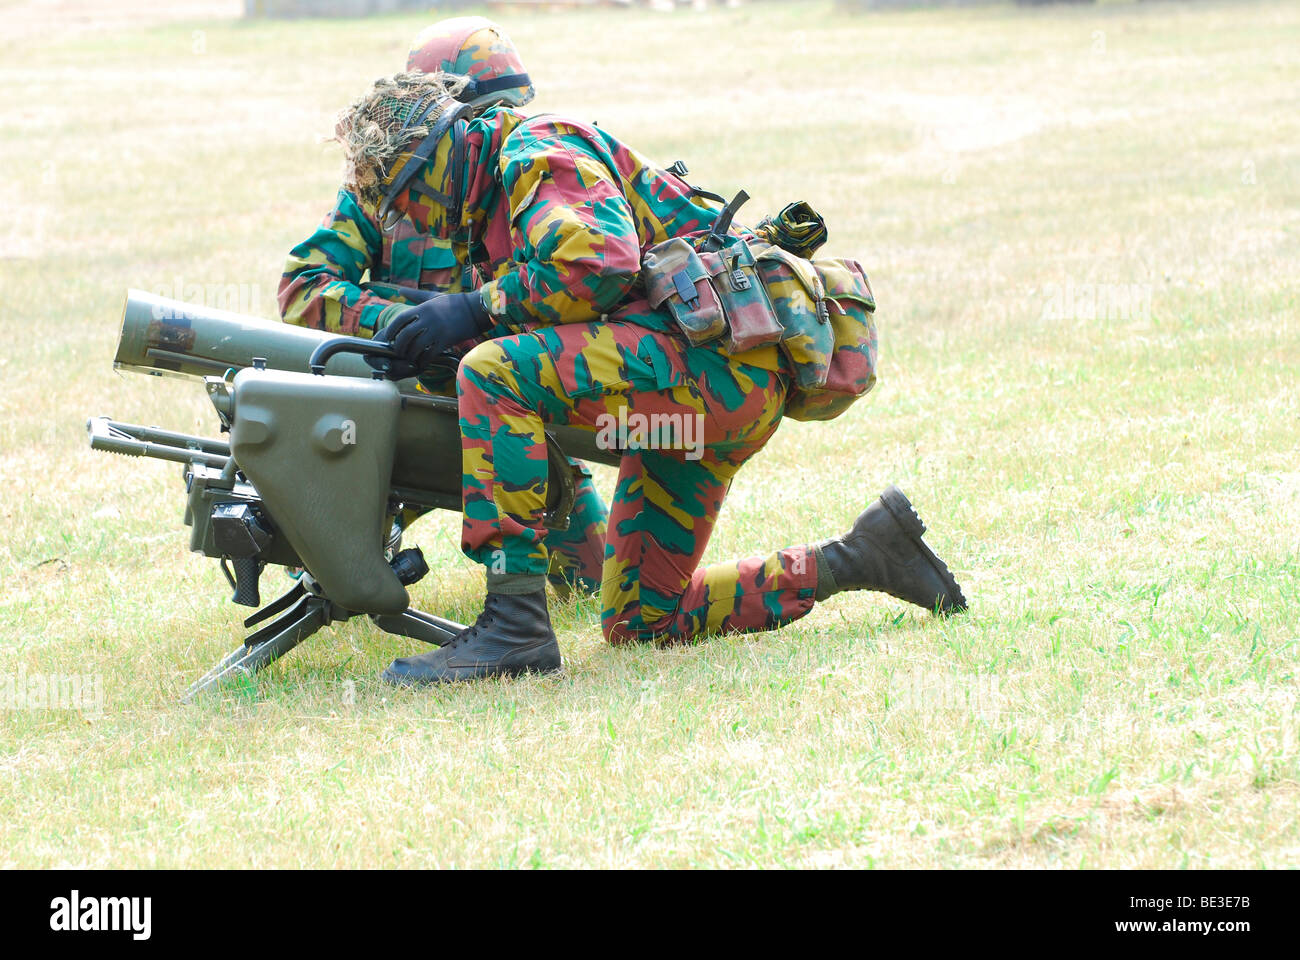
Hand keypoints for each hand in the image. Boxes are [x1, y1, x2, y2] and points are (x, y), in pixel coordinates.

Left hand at [369, 292, 489, 378]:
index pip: (400, 319)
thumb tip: (400, 290)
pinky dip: (423, 360)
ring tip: (409, 358)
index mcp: (423, 308)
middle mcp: (428, 318)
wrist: (475, 310)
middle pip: (406, 335)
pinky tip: (421, 362)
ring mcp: (437, 330)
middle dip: (399, 346)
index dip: (391, 330)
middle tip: (397, 352)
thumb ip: (415, 295)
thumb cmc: (453, 303)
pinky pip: (431, 353)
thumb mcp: (432, 297)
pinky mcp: (447, 340)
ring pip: (417, 346)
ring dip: (410, 355)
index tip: (388, 337)